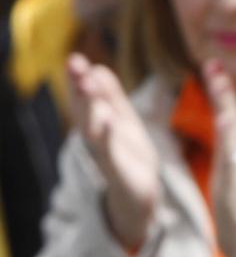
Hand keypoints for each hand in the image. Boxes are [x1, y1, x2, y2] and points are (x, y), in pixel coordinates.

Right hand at [67, 53, 159, 251]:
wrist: (139, 198)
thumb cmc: (129, 156)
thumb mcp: (122, 122)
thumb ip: (111, 97)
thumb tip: (98, 67)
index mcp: (99, 122)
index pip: (86, 97)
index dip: (80, 78)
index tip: (75, 58)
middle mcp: (96, 137)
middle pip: (84, 109)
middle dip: (79, 87)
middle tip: (74, 63)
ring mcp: (105, 155)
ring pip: (93, 127)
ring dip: (89, 106)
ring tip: (87, 83)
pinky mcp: (118, 172)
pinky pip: (110, 153)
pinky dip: (107, 137)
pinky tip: (106, 120)